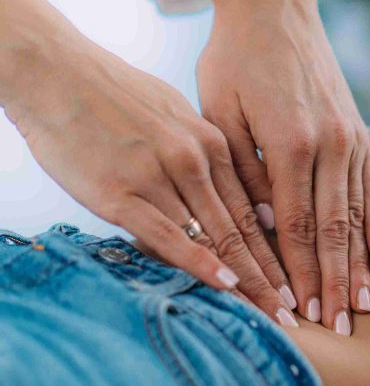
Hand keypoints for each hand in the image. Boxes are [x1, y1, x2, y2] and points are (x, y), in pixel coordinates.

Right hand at [6, 49, 296, 324]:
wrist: (53, 71)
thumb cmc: (111, 95)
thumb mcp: (173, 116)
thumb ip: (202, 154)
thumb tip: (222, 192)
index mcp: (212, 142)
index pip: (255, 208)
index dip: (281, 250)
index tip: (300, 281)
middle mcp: (194, 160)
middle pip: (244, 229)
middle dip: (275, 276)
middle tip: (300, 312)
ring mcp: (160, 176)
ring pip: (215, 236)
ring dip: (247, 280)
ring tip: (274, 315)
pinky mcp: (121, 193)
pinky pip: (169, 235)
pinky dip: (201, 262)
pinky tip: (226, 285)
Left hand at [186, 0, 369, 333]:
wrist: (274, 9)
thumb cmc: (233, 60)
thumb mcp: (220, 113)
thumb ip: (243, 173)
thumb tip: (262, 230)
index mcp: (290, 143)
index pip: (294, 226)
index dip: (298, 274)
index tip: (300, 314)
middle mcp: (329, 145)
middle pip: (332, 231)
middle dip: (332, 284)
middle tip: (337, 329)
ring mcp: (349, 139)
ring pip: (355, 215)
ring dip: (357, 264)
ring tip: (361, 306)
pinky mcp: (357, 132)